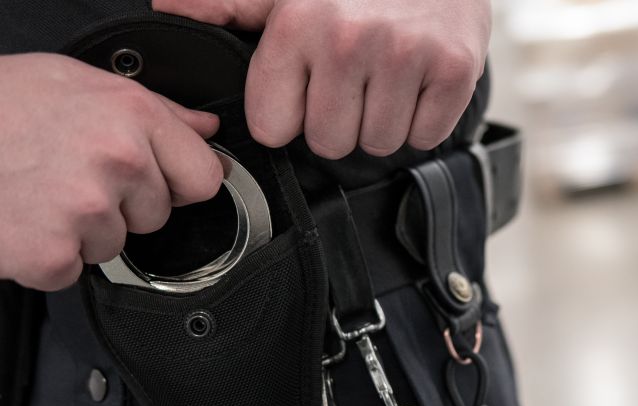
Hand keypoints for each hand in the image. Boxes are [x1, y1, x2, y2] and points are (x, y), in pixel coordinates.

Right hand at [0, 53, 222, 290]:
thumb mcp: (79, 83)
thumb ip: (156, 110)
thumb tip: (205, 131)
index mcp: (132, 117)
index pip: (204, 177)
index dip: (179, 181)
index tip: (156, 179)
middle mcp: (118, 163)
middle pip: (158, 215)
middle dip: (123, 204)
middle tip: (70, 176)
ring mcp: (86, 212)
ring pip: (115, 244)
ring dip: (83, 230)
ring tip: (39, 192)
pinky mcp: (52, 255)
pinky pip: (74, 269)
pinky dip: (48, 256)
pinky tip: (23, 219)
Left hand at [152, 0, 491, 158]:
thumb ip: (230, 4)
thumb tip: (168, 7)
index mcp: (298, 23)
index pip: (273, 127)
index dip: (292, 113)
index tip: (310, 87)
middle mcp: (350, 39)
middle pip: (328, 142)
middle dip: (341, 119)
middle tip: (357, 79)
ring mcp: (406, 55)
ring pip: (377, 144)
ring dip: (382, 120)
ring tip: (389, 76)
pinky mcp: (454, 70)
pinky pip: (424, 137)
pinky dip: (424, 118)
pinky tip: (419, 81)